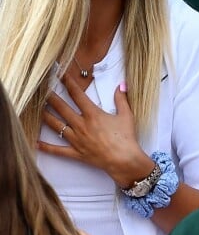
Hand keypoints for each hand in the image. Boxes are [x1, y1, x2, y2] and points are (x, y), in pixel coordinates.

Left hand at [38, 72, 153, 186]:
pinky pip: (57, 150)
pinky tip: (35, 143)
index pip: (77, 95)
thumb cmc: (126, 137)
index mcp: (93, 114)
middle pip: (62, 108)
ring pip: (56, 126)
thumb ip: (121, 99)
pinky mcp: (76, 153)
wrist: (123, 159)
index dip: (68, 83)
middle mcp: (81, 125)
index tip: (61, 75)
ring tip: (36, 109)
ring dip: (46, 116)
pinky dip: (46, 147)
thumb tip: (121, 85)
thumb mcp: (126, 115)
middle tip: (42, 89)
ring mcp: (76, 139)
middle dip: (51, 97)